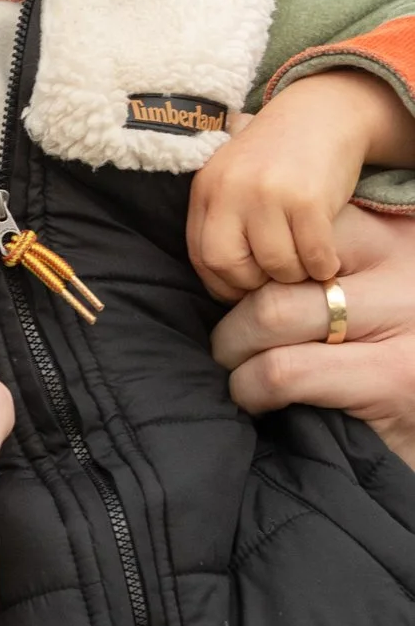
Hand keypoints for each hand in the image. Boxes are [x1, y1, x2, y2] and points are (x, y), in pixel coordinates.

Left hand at [190, 73, 406, 300]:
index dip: (221, 283)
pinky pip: (313, 255)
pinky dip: (322, 266)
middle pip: (227, 264)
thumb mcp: (231, 179)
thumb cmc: (275, 158)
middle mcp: (229, 190)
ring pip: (275, 264)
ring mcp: (267, 194)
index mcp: (205, 189)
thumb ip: (220, 219)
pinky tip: (326, 258)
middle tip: (275, 277)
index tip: (243, 289)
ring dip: (294, 275)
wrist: (320, 115)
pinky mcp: (307, 200)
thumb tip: (222, 282)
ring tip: (304, 263)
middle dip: (253, 283)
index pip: (199, 255)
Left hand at [212, 203, 414, 464]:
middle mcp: (402, 272)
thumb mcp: (370, 299)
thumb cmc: (392, 359)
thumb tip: (236, 262)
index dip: (249, 264)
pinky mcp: (390, 379)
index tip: (237, 298)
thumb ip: (319, 274)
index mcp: (393, 241)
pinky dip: (250, 388)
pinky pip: (284, 371)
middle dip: (232, 312)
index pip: (296, 225)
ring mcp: (404, 323)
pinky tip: (257, 400)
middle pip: (277, 267)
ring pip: (273, 313)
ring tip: (239, 372)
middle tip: (228, 345)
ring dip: (234, 350)